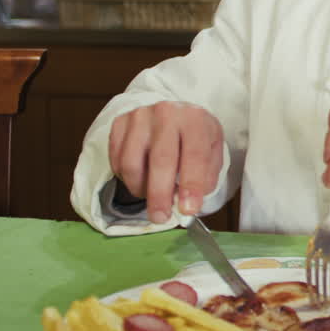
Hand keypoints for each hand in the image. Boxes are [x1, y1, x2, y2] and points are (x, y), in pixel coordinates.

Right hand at [108, 101, 223, 223]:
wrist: (175, 114)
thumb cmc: (195, 137)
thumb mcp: (212, 151)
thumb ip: (206, 176)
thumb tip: (189, 202)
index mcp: (195, 119)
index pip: (195, 155)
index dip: (191, 185)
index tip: (188, 210)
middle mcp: (167, 113)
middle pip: (160, 160)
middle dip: (160, 195)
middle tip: (161, 217)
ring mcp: (140, 116)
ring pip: (132, 163)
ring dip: (140, 188)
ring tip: (152, 195)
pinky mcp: (120, 123)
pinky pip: (117, 161)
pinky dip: (126, 178)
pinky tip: (140, 178)